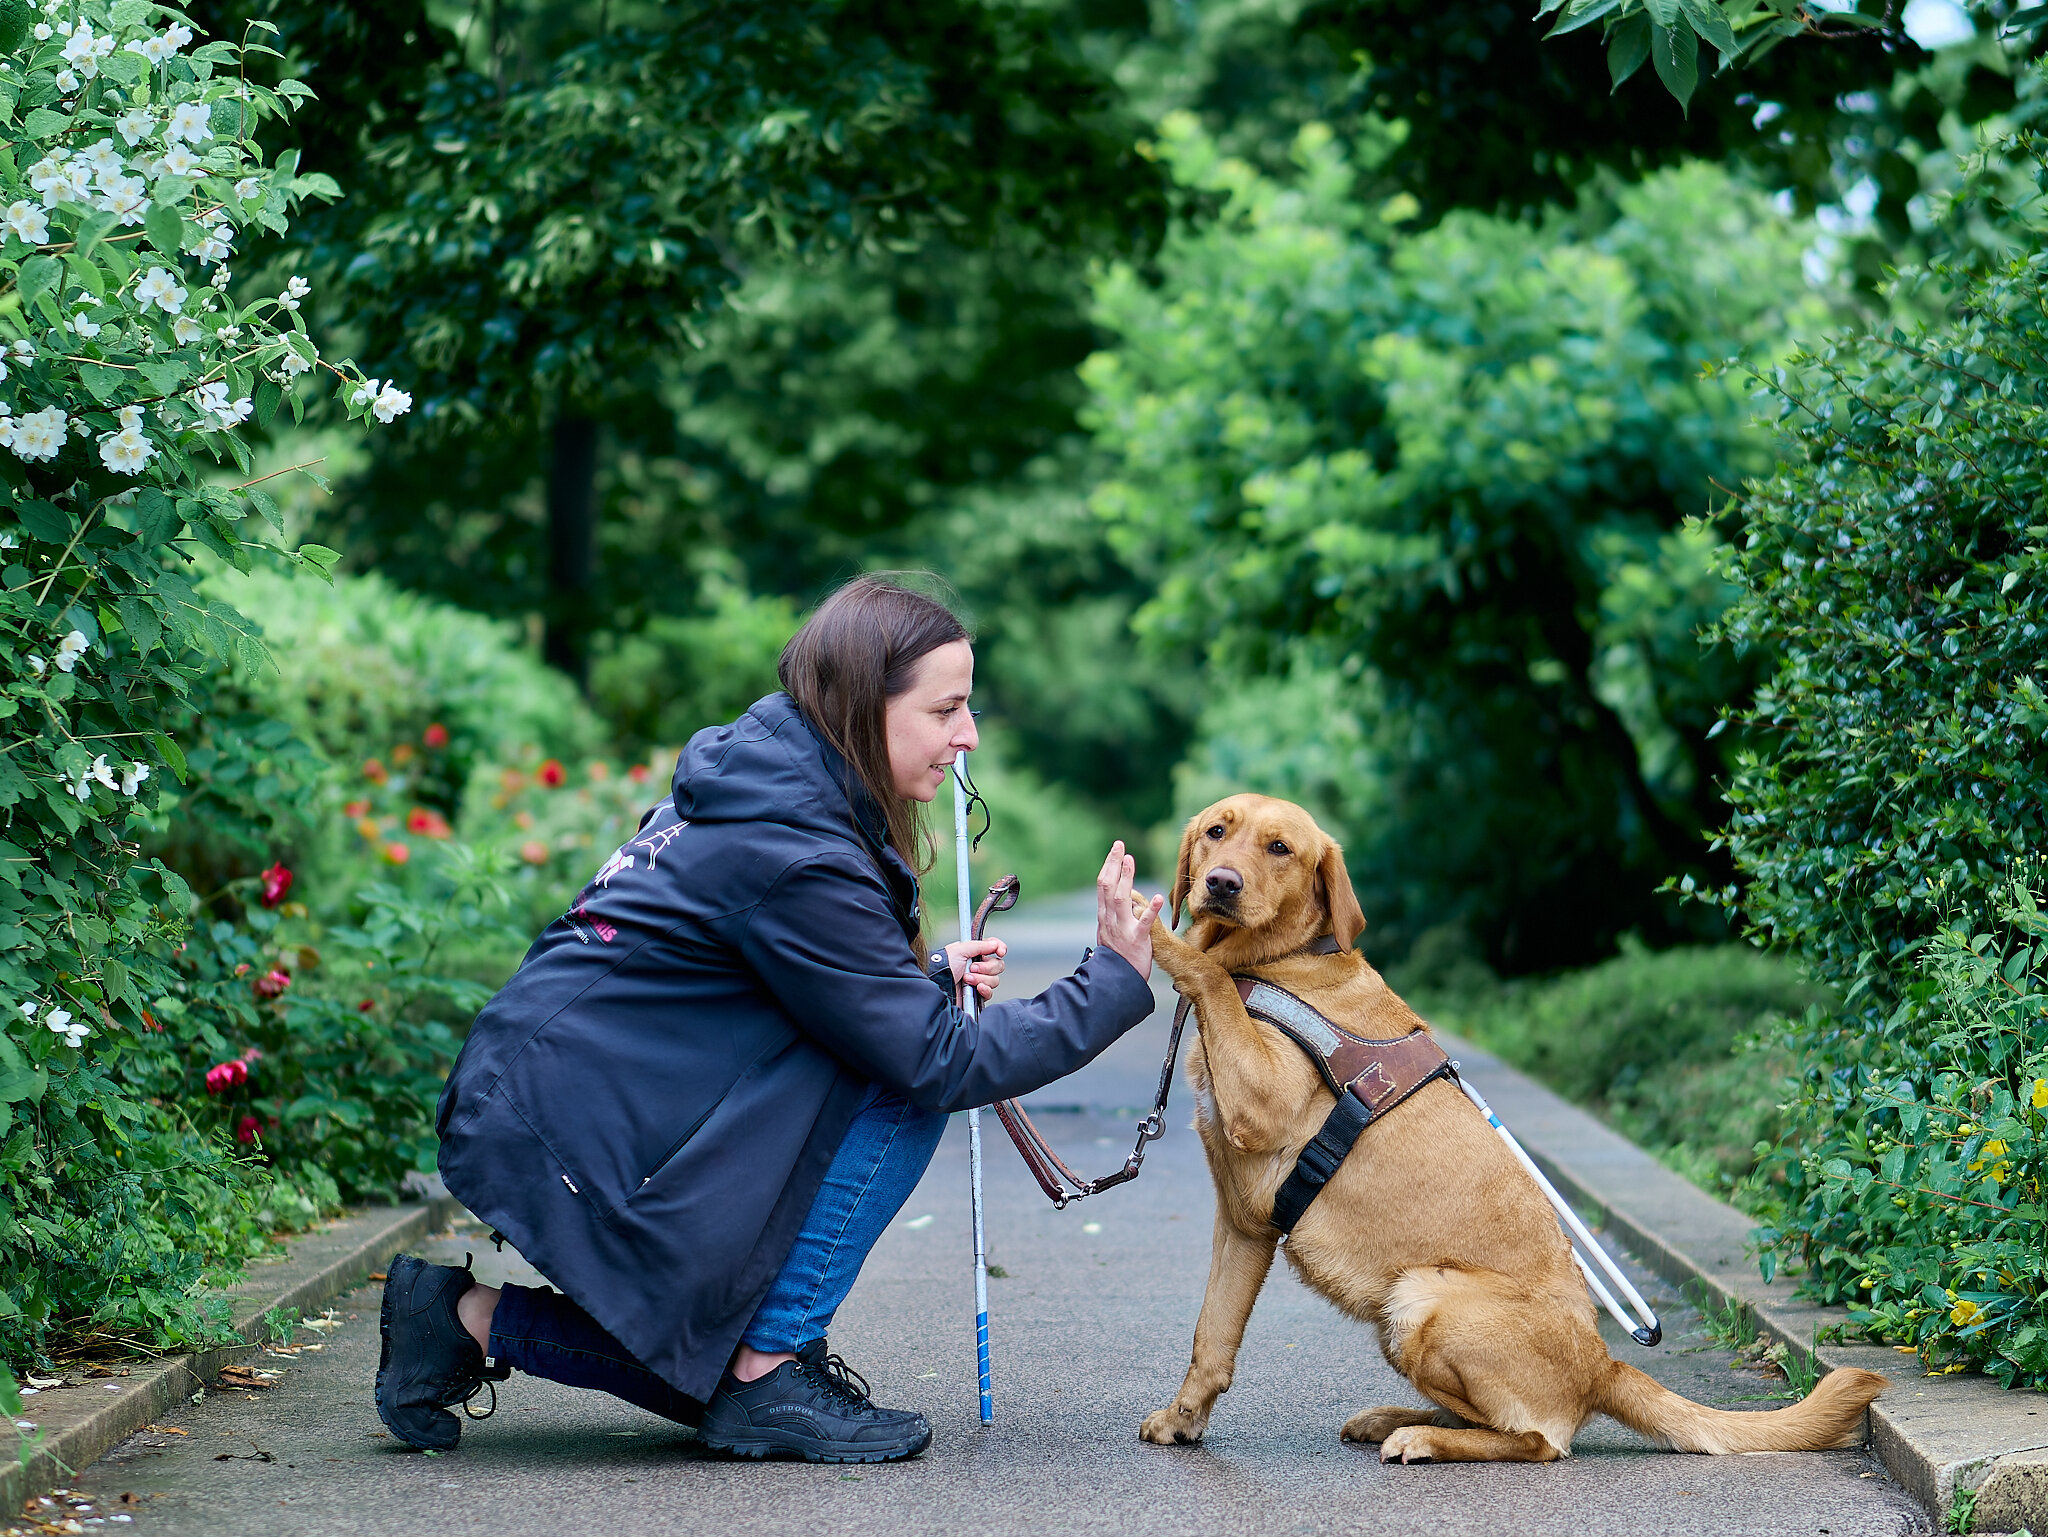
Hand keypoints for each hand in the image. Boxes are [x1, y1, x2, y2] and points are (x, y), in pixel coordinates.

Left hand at [944, 938, 1006, 1002]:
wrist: (936, 985)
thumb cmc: (943, 966)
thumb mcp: (960, 949)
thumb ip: (979, 945)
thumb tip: (995, 944)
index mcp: (974, 953)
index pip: (994, 948)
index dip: (1000, 949)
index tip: (1000, 952)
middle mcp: (978, 966)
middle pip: (998, 965)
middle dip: (987, 967)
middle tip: (972, 968)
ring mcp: (978, 981)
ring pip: (995, 980)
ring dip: (981, 979)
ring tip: (966, 979)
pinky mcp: (977, 995)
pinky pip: (990, 993)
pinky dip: (985, 990)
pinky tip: (976, 988)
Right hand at [1096, 840, 1165, 979]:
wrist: (1116, 980)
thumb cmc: (1116, 956)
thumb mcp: (1109, 931)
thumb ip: (1112, 913)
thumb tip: (1116, 894)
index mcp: (1105, 915)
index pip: (1103, 885)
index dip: (1109, 866)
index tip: (1116, 850)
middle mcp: (1110, 919)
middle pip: (1108, 886)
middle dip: (1113, 864)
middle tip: (1120, 846)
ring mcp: (1122, 929)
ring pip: (1121, 899)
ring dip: (1125, 878)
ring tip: (1130, 860)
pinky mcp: (1137, 940)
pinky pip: (1144, 924)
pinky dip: (1149, 910)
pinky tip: (1156, 897)